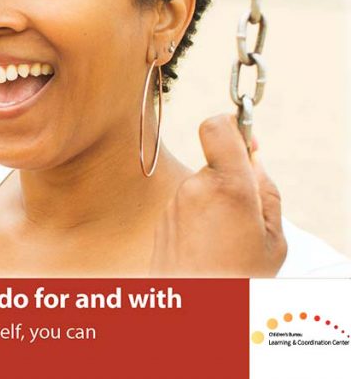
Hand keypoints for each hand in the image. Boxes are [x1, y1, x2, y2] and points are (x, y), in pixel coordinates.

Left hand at [151, 114, 285, 276]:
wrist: (194, 309)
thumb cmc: (238, 279)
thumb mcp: (273, 238)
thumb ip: (266, 193)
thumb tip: (254, 162)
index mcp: (226, 186)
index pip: (216, 127)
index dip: (230, 126)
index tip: (243, 138)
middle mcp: (193, 189)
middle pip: (215, 166)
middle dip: (233, 184)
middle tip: (248, 219)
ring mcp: (173, 205)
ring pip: (201, 190)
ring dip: (216, 207)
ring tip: (227, 243)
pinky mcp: (161, 220)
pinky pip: (187, 209)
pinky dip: (200, 222)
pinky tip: (208, 249)